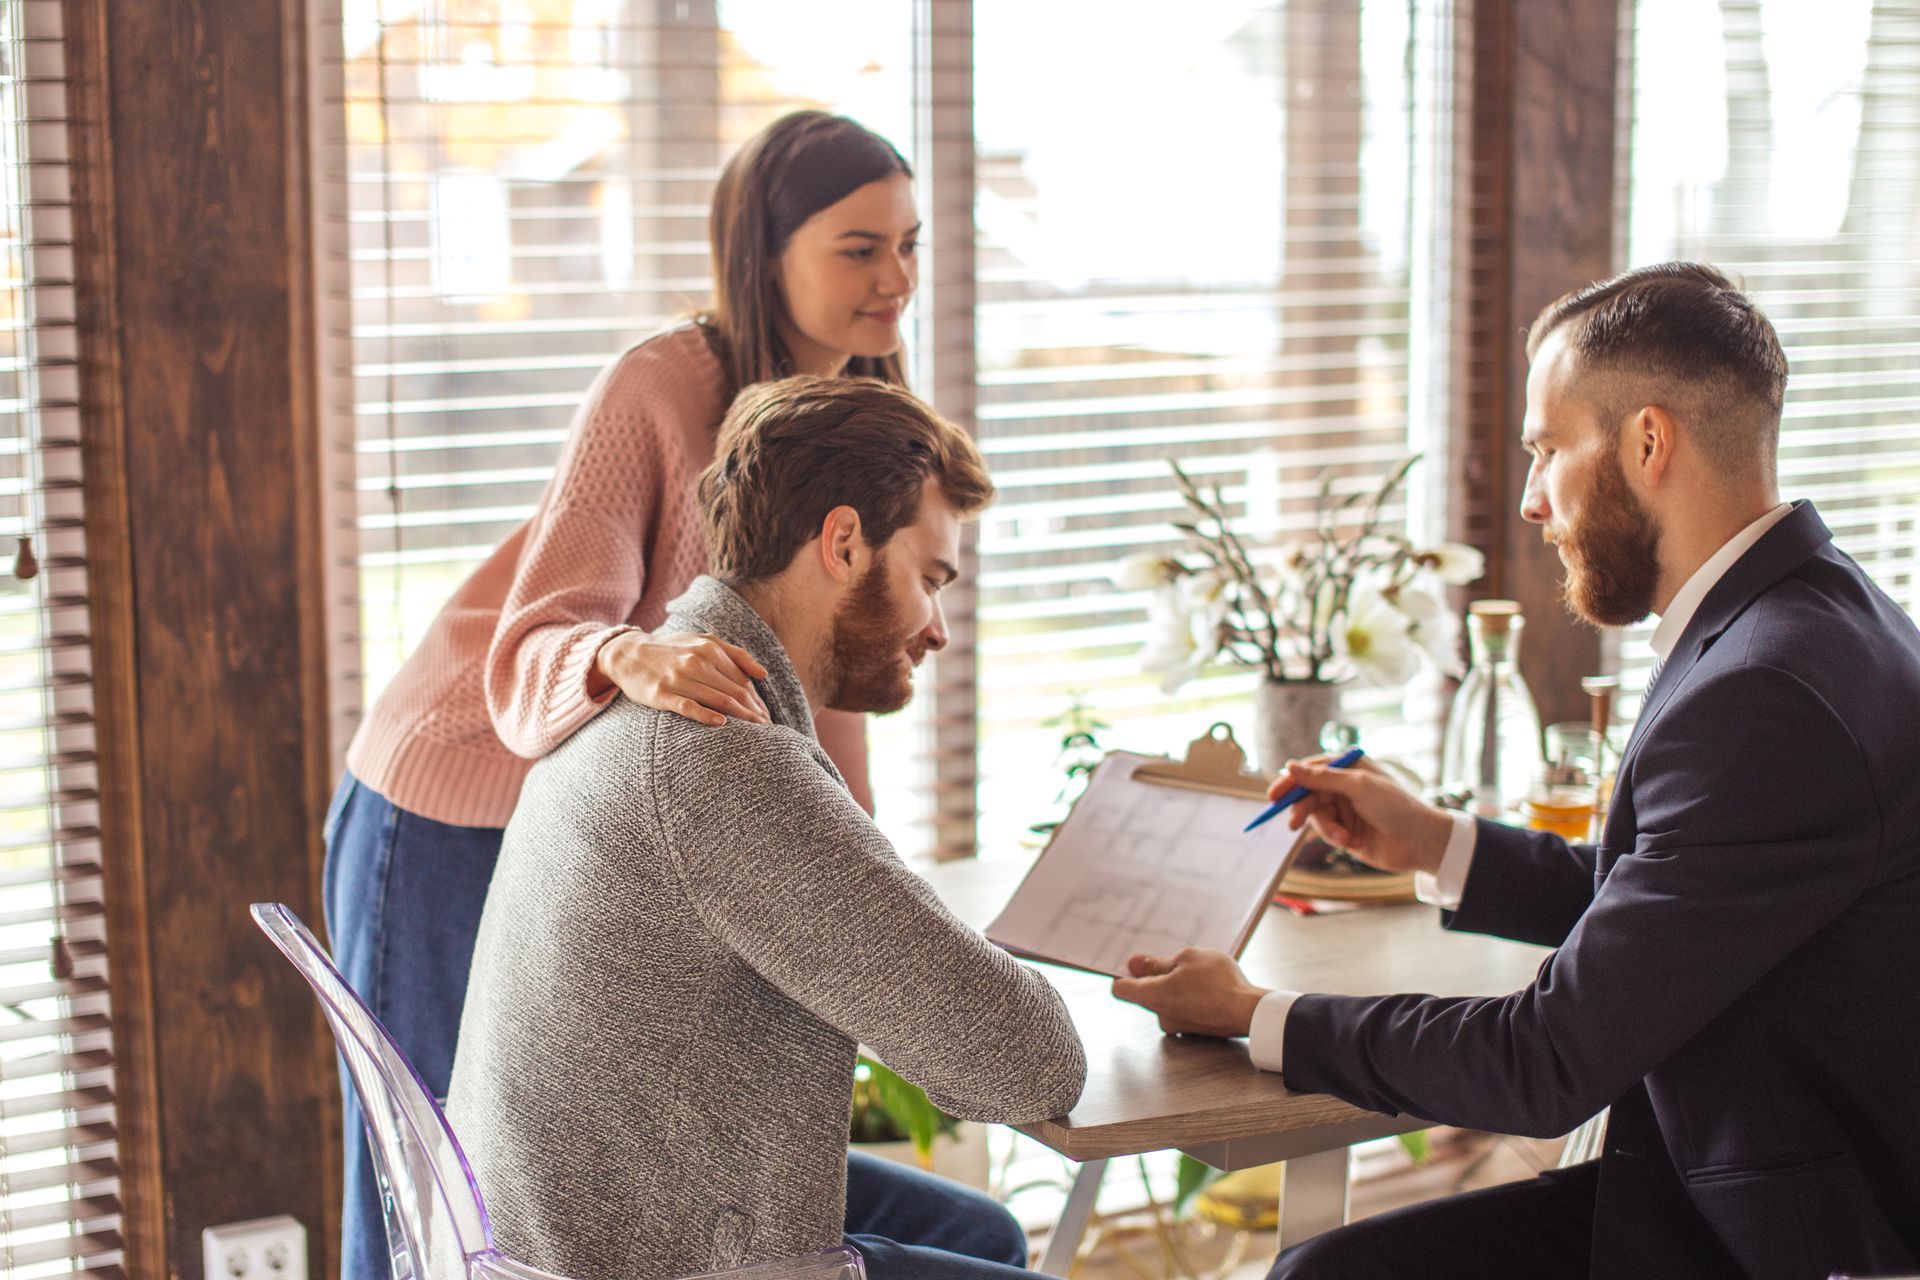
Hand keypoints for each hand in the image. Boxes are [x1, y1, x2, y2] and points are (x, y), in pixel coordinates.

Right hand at [592, 631, 770, 726]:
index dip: (757, 700)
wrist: (628, 653)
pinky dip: (707, 715)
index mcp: (710, 649)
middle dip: (755, 712)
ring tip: (756, 733)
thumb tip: (763, 674)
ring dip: (741, 717)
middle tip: (767, 729)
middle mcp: (696, 662)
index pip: (743, 680)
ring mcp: (679, 678)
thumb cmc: (672, 649)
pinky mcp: (662, 694)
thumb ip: (735, 654)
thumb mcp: (702, 641)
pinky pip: (688, 707)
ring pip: (718, 699)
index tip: (766, 717)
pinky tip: (722, 724)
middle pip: (735, 691)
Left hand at [1110, 948, 1267, 1037]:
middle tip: (1178, 961)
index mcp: (1151, 996)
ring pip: (1168, 1001)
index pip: (1120, 989)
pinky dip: (1191, 999)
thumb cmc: (1218, 982)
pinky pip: (1184, 1010)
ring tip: (1199, 973)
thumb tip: (1134, 963)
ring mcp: (1178, 1026)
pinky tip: (1209, 988)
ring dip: (1177, 987)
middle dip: (1158, 977)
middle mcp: (1160, 1015)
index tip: (1134, 963)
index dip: (1124, 974)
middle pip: (1146, 994)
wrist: (1249, 1012)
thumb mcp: (1186, 959)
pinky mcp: (1195, 1031)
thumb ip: (1157, 963)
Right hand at [1276, 753, 1451, 875]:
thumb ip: (1321, 778)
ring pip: (1317, 816)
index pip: (1311, 769)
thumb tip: (1289, 766)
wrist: (1421, 842)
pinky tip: (1354, 841)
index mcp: (1349, 766)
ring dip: (1328, 829)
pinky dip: (1337, 837)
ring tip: (1345, 838)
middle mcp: (1345, 785)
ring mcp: (1345, 808)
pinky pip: (1327, 832)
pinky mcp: (1346, 830)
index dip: (1292, 781)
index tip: (1275, 795)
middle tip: (1293, 824)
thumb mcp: (1358, 786)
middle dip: (1304, 810)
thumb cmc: (1396, 806)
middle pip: (1309, 794)